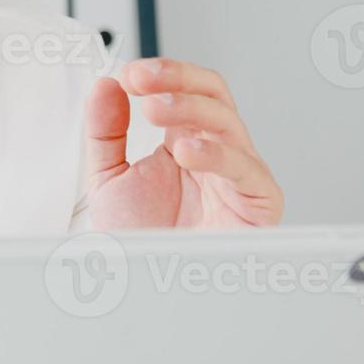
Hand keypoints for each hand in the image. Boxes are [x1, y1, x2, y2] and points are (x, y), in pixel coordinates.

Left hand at [82, 58, 282, 229]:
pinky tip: (187, 151)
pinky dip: (218, 155)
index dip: (163, 74)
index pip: (186, 91)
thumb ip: (105, 132)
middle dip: (178, 80)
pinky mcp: (257, 204)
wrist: (148, 289)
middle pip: (213, 95)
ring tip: (153, 109)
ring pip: (228, 123)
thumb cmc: (141, 240)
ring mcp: (237, 175)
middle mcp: (215, 152)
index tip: (129, 74)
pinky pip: (247, 170)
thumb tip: (106, 87)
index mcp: (184, 141)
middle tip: (142, 80)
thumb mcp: (108, 178)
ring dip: (189, 108)